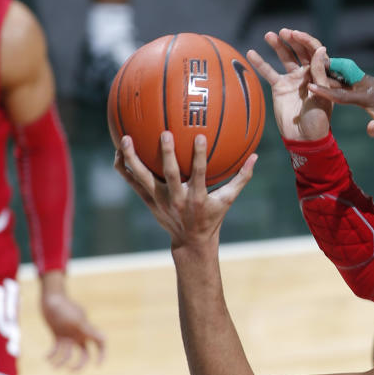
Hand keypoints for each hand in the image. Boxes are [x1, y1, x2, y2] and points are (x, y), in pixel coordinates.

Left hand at [40, 271, 104, 370]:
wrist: (51, 299)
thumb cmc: (65, 308)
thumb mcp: (77, 322)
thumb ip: (89, 331)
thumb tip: (104, 339)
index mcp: (87, 331)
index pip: (100, 345)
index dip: (101, 355)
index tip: (97, 365)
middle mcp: (80, 335)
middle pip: (85, 353)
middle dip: (80, 364)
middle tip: (71, 371)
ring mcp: (69, 335)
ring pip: (69, 353)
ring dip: (62, 361)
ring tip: (53, 365)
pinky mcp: (58, 335)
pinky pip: (57, 349)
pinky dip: (52, 354)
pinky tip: (46, 357)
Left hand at [114, 132, 256, 249]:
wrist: (191, 241)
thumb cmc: (212, 217)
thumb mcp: (228, 199)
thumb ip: (241, 178)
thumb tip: (256, 156)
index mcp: (197, 197)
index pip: (198, 174)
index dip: (199, 156)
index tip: (199, 136)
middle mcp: (177, 198)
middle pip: (169, 174)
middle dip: (166, 154)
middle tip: (164, 133)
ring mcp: (159, 200)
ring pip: (142, 177)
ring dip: (133, 158)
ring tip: (126, 138)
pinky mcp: (148, 201)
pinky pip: (132, 182)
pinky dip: (123, 168)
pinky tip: (118, 150)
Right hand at [246, 29, 338, 141]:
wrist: (303, 138)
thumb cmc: (318, 119)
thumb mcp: (322, 95)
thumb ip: (319, 73)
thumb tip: (321, 49)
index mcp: (321, 74)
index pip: (315, 52)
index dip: (306, 41)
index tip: (296, 34)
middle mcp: (307, 74)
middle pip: (299, 51)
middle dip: (292, 40)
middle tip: (284, 32)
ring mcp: (293, 79)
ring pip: (285, 57)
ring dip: (278, 45)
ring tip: (269, 35)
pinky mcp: (280, 87)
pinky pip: (269, 72)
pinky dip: (260, 63)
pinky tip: (251, 53)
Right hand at [304, 70, 373, 143]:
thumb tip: (371, 129)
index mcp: (370, 97)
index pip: (342, 94)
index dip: (324, 92)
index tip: (308, 87)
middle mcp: (369, 85)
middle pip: (341, 74)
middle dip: (323, 68)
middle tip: (303, 61)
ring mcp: (372, 83)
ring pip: (346, 73)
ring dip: (330, 69)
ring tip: (311, 65)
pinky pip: (352, 77)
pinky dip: (340, 75)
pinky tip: (331, 76)